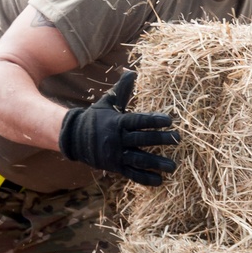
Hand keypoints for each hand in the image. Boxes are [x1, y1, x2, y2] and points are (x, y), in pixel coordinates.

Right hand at [58, 70, 178, 185]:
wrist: (74, 138)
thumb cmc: (96, 117)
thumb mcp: (107, 102)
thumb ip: (122, 90)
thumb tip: (132, 72)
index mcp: (117, 122)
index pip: (138, 121)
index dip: (154, 121)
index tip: (170, 121)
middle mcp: (117, 139)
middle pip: (142, 140)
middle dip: (160, 140)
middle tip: (178, 139)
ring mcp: (116, 155)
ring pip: (139, 160)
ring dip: (157, 163)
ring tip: (173, 166)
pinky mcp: (115, 167)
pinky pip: (131, 174)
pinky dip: (145, 178)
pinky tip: (159, 180)